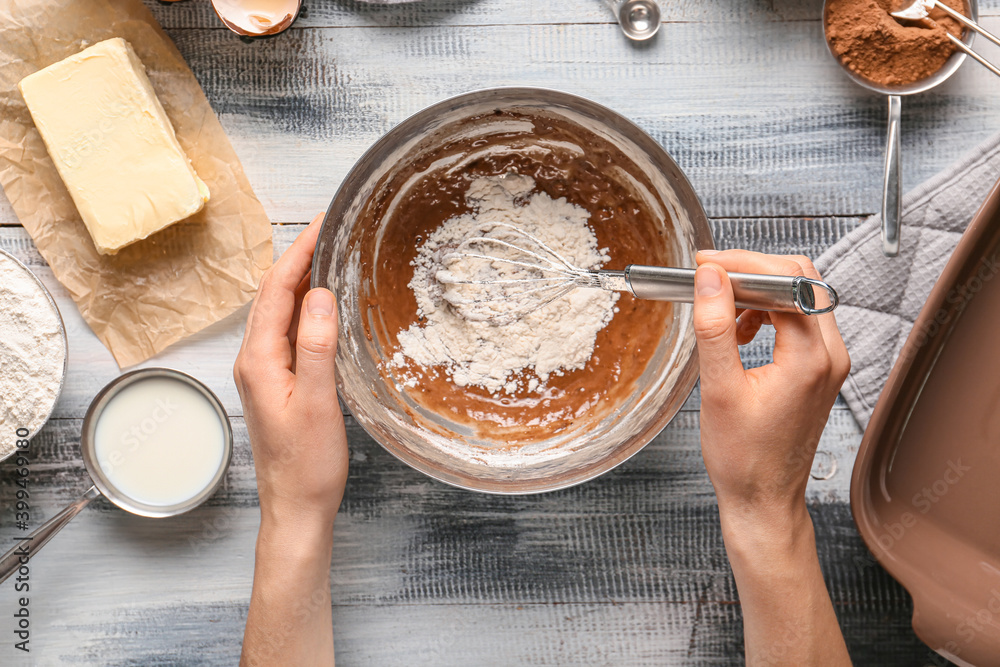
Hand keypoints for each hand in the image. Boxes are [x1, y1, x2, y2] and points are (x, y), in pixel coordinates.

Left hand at [234, 213, 347, 531]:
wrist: (296, 507)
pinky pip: (288, 331)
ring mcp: (264, 371)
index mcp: (259, 360)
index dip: (299, 252)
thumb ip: (316, 346)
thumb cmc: (306, 465)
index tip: (323, 223)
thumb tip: (320, 295)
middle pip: (273, 294)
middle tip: (332, 229)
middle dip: (300, 257)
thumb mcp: (317, 403)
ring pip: (279, 311)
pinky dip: (305, 307)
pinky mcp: (277, 382)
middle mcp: (255, 360)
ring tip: (330, 254)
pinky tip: (324, 305)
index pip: (277, 290)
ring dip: (301, 280)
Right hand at [692, 249, 851, 665]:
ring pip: (799, 296)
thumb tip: (709, 279)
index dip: (742, 264)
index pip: (785, 281)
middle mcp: (829, 353)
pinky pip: (798, 319)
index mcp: (811, 357)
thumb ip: (715, 327)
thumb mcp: (719, 389)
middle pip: (799, 279)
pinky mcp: (818, 369)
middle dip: (752, 270)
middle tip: (709, 276)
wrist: (763, 499)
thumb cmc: (743, 458)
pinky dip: (767, 312)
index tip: (704, 264)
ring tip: (721, 308)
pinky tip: (740, 331)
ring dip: (758, 292)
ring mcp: (828, 361)